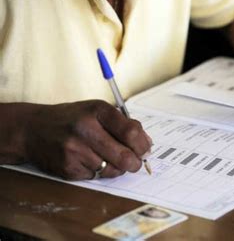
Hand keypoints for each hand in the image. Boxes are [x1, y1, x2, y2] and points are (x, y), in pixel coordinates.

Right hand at [24, 100, 151, 179]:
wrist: (32, 129)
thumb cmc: (72, 119)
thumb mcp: (97, 111)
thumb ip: (123, 124)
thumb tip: (147, 144)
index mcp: (98, 111)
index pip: (131, 132)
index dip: (143, 145)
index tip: (145, 150)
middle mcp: (86, 129)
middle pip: (125, 156)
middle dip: (135, 163)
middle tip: (135, 163)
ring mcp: (75, 149)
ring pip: (112, 170)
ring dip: (116, 168)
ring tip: (107, 158)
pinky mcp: (67, 167)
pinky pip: (95, 176)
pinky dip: (97, 172)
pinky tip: (88, 160)